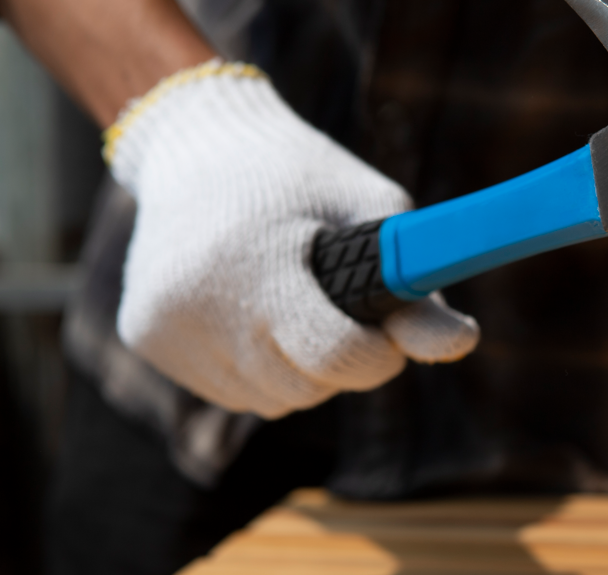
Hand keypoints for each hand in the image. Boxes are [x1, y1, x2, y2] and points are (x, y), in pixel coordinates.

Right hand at [106, 62, 478, 416]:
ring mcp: (166, 326)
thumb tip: (463, 345)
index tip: (386, 336)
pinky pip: (229, 391)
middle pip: (304, 388)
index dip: (376, 357)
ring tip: (292, 306)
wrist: (195, 142)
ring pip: (269, 399)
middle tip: (339, 311)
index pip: (334, 356)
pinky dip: (254, 369)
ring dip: (297, 372)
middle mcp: (200, 302)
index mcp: (259, 263)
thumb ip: (415, 286)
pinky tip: (250, 315)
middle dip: (339, 363)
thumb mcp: (370, 213)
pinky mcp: (144, 338)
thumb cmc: (300, 177)